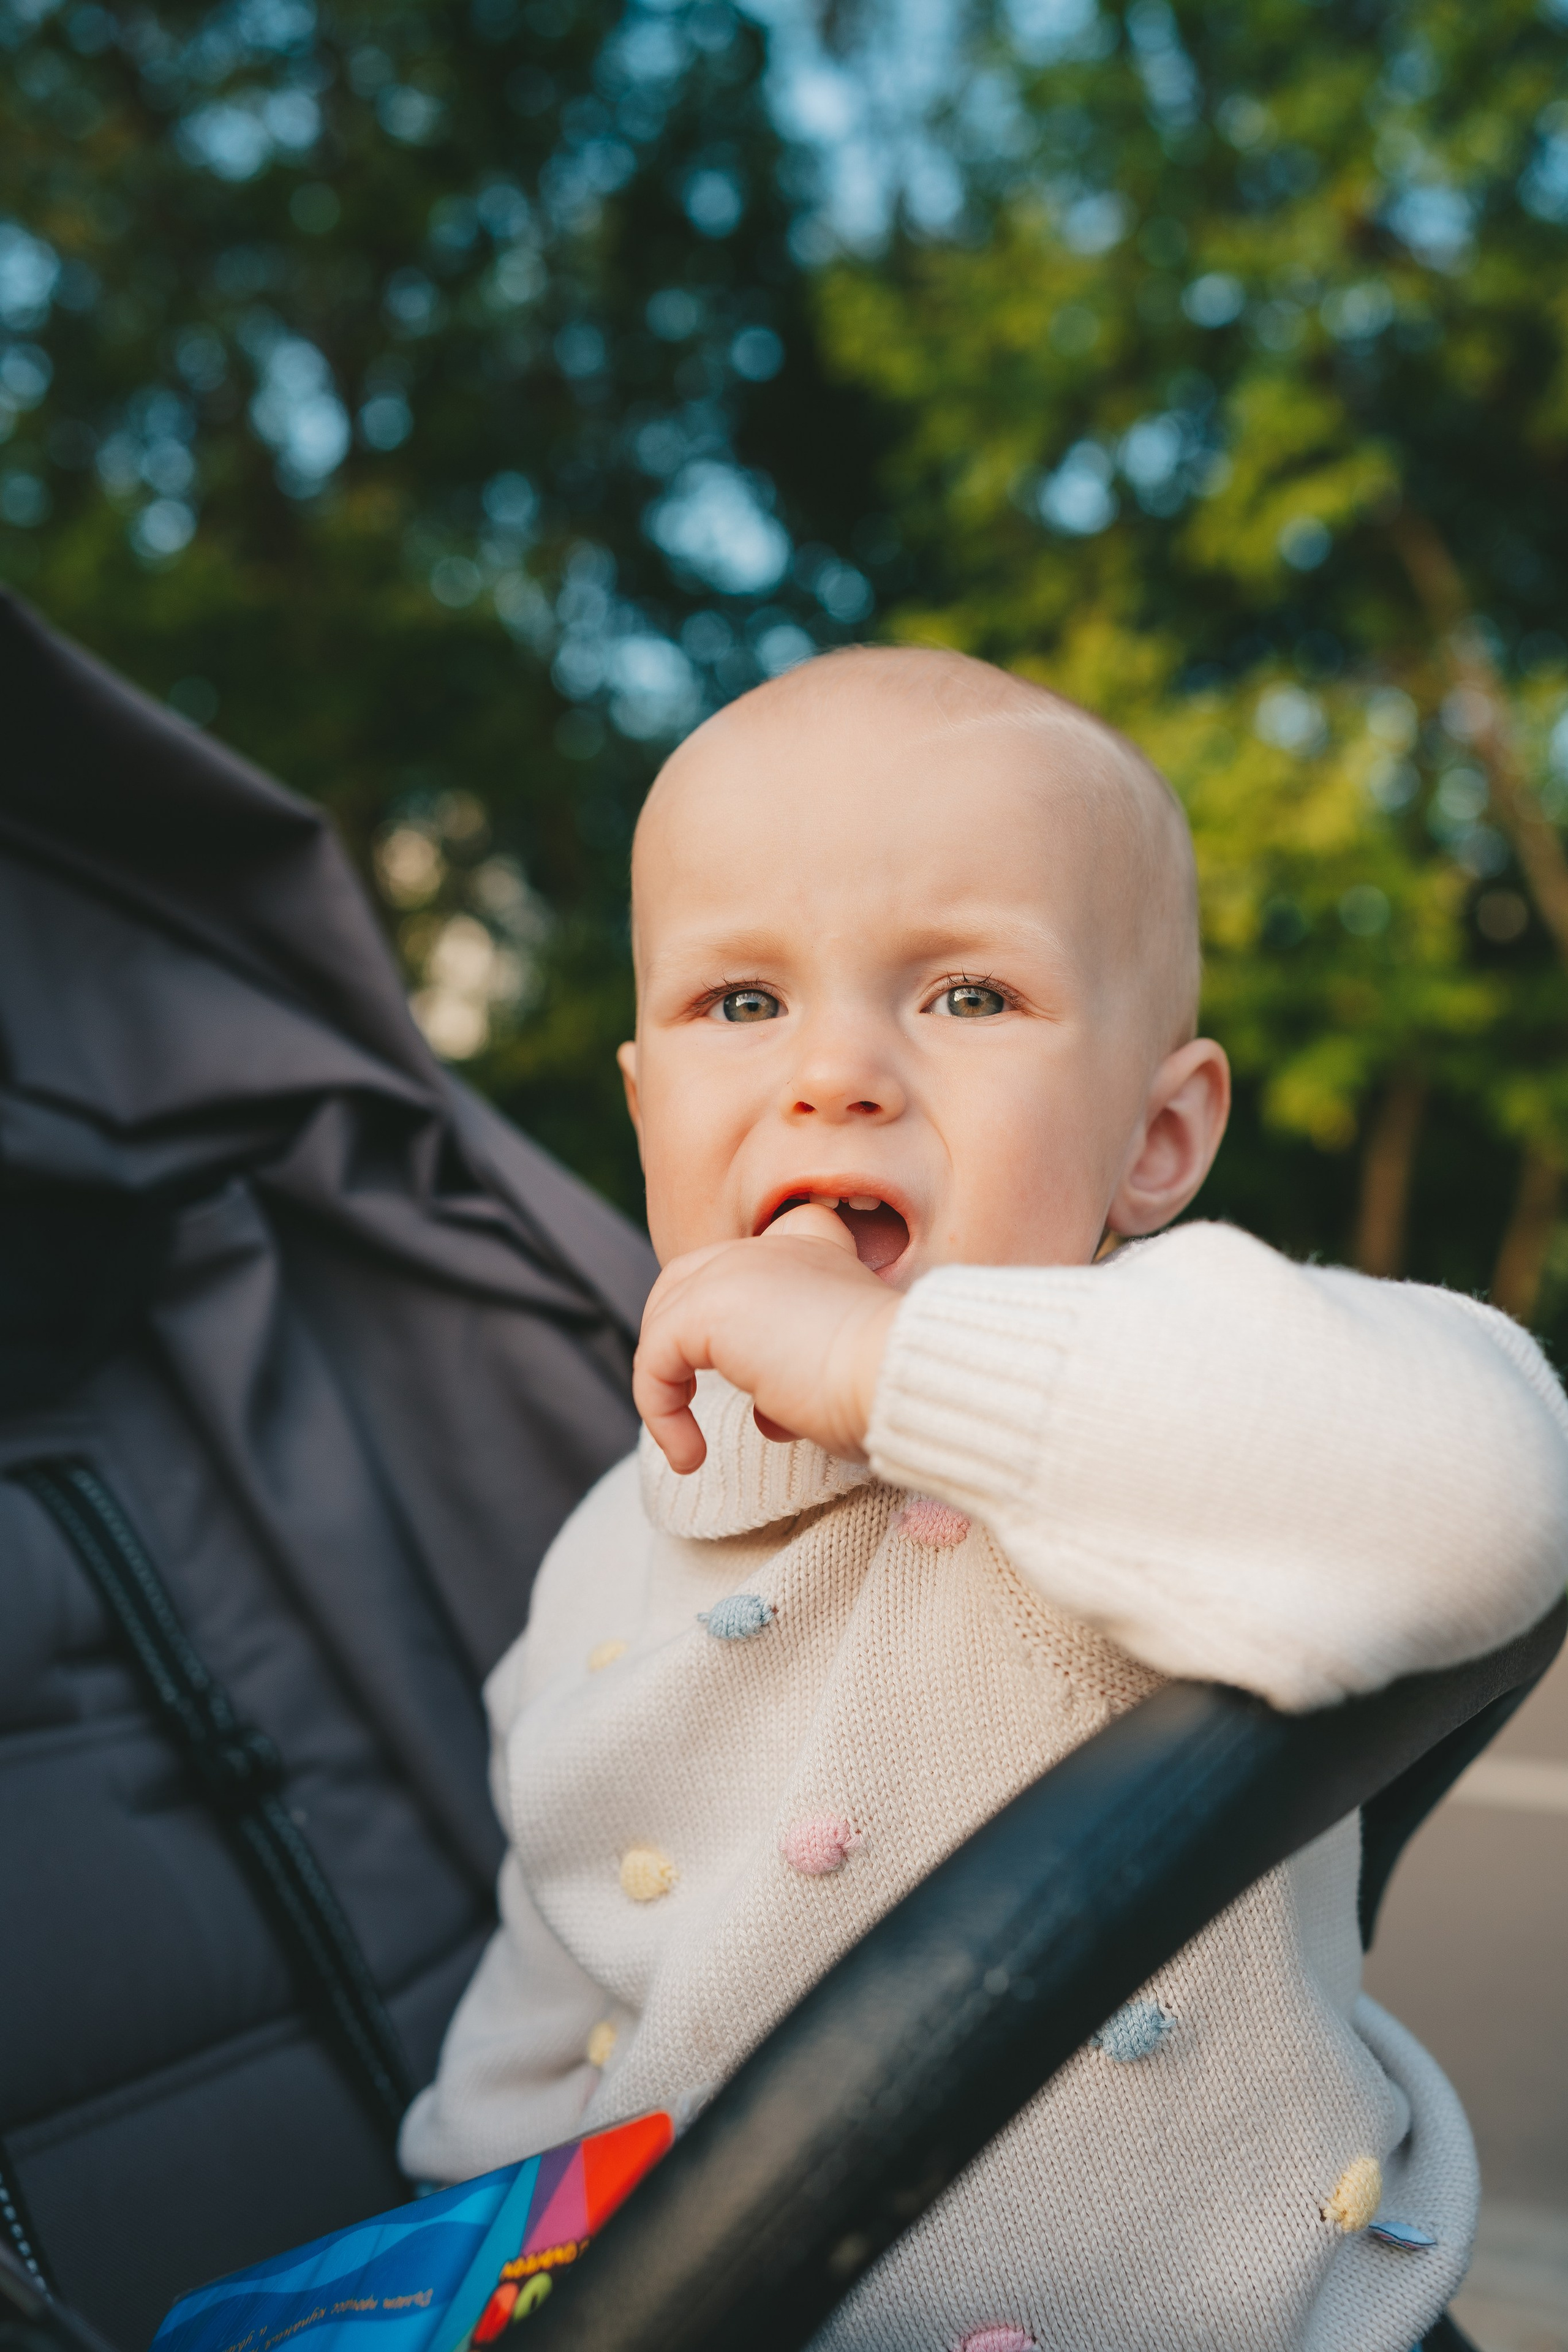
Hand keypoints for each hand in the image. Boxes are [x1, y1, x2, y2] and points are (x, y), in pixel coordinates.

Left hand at [633, 1204, 900, 1473]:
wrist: (903, 1373)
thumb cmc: (892, 1387)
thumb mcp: (840, 1373)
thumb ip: (793, 1376)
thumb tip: (767, 1415)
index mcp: (816, 1248)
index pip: (752, 1259)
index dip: (730, 1312)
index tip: (748, 1374)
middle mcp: (774, 1246)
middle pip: (690, 1281)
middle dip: (679, 1342)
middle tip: (688, 1404)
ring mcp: (739, 1268)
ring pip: (666, 1318)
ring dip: (665, 1384)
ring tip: (686, 1443)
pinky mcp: (709, 1307)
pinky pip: (655, 1357)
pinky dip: (661, 1411)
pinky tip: (690, 1456)